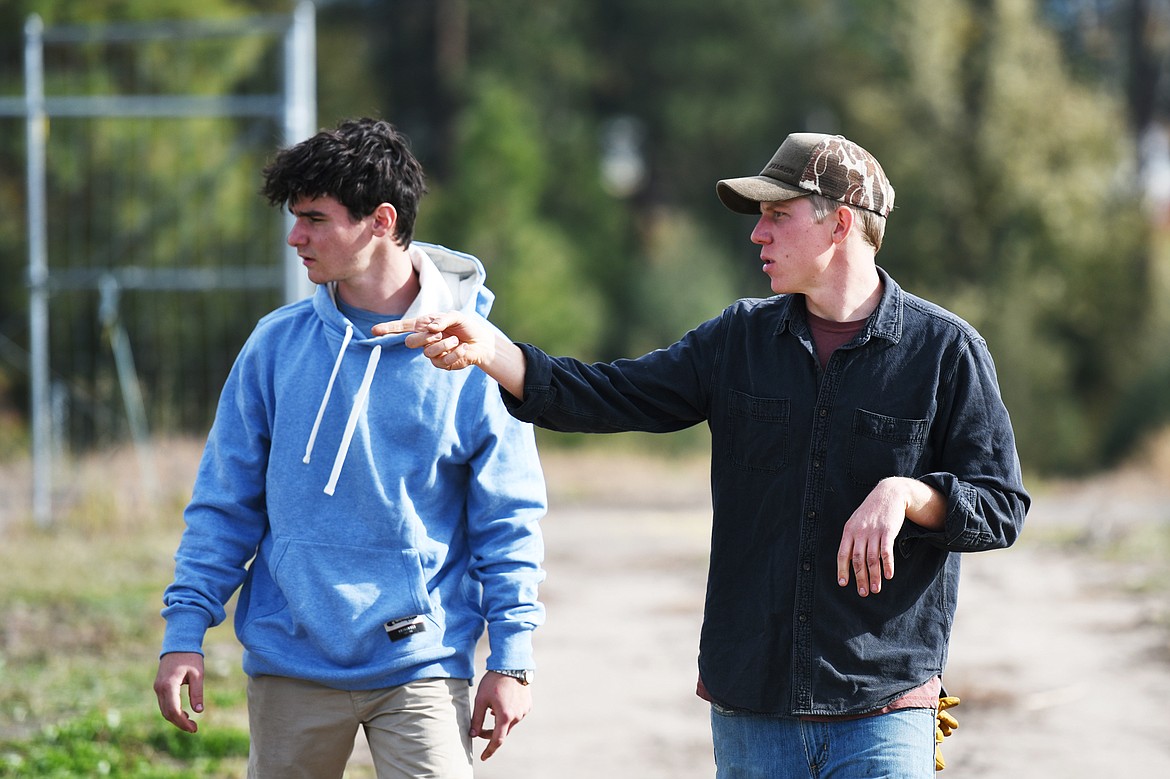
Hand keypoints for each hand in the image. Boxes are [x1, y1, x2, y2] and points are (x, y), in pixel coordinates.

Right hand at [153, 651, 204, 732]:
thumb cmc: (190, 657)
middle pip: (167, 713)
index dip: (183, 722)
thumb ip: (197, 692)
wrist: (178, 644)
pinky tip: (184, 714)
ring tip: (191, 723)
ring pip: (164, 710)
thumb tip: (199, 711)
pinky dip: (172, 711)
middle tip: (194, 728)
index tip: (194, 728)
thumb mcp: (197, 674)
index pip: (174, 710)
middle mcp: (160, 688)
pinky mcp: (159, 687)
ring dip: (176, 718)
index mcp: (169, 685)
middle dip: (180, 723)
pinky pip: (164, 704)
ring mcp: (157, 688)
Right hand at [373, 312, 495, 370]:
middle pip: (410, 342)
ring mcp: (432, 354)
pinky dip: (455, 352)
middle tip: (439, 333)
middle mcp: (425, 340)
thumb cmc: (466, 326)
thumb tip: (431, 327)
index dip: (388, 329)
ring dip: (444, 343)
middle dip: (424, 337)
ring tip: (455, 339)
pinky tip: (462, 347)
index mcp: (424, 326)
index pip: (403, 327)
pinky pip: (442, 361)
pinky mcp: (442, 364)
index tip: (374, 330)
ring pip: (427, 352)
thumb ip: (443, 319)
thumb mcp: (456, 316)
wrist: (481, 342)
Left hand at [470, 671, 532, 760]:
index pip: (497, 740)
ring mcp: (524, 711)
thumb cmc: (494, 681)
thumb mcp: (481, 700)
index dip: (489, 750)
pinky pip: (517, 715)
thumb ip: (477, 719)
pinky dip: (508, 714)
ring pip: (510, 723)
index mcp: (505, 716)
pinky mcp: (527, 705)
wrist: (512, 665)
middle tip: (480, 729)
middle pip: (503, 732)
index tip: (483, 757)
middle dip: (491, 733)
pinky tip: (502, 703)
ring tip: (492, 709)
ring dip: (500, 721)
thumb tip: (473, 734)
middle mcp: (517, 716)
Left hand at [836, 477, 944, 596]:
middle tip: (863, 593)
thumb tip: (849, 560)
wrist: (888, 494)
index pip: (842, 554)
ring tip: (876, 589)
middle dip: (860, 578)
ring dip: (874, 576)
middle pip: (858, 560)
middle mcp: (860, 532)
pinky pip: (886, 551)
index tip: (843, 583)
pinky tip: (889, 575)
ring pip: (872, 559)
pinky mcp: (888, 531)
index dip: (842, 570)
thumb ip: (852, 539)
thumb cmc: (870, 511)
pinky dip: (887, 565)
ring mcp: (874, 532)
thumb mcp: (856, 521)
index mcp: (849, 531)